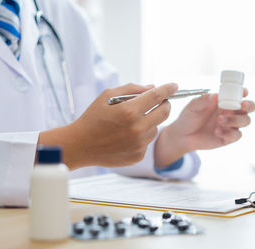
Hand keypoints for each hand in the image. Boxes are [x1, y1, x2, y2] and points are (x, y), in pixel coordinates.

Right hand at [38, 83, 177, 169]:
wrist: (80, 145)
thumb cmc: (93, 118)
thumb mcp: (107, 96)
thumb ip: (131, 89)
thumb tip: (152, 87)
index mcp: (129, 111)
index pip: (157, 96)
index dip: (168, 89)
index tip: (174, 86)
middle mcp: (137, 128)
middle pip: (164, 113)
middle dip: (165, 104)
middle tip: (160, 102)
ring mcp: (139, 144)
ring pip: (156, 128)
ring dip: (150, 122)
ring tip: (132, 122)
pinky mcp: (138, 156)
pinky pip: (147, 142)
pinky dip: (142, 136)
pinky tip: (126, 136)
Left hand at [154, 89, 254, 167]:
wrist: (182, 135)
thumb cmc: (189, 117)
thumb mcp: (193, 106)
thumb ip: (202, 101)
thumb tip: (214, 96)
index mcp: (225, 100)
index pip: (240, 94)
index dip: (244, 92)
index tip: (243, 92)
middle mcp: (231, 112)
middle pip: (250, 107)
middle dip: (249, 105)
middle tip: (241, 106)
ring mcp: (231, 125)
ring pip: (246, 121)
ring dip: (235, 119)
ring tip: (219, 120)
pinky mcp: (228, 138)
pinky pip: (236, 135)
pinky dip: (228, 133)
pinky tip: (217, 131)